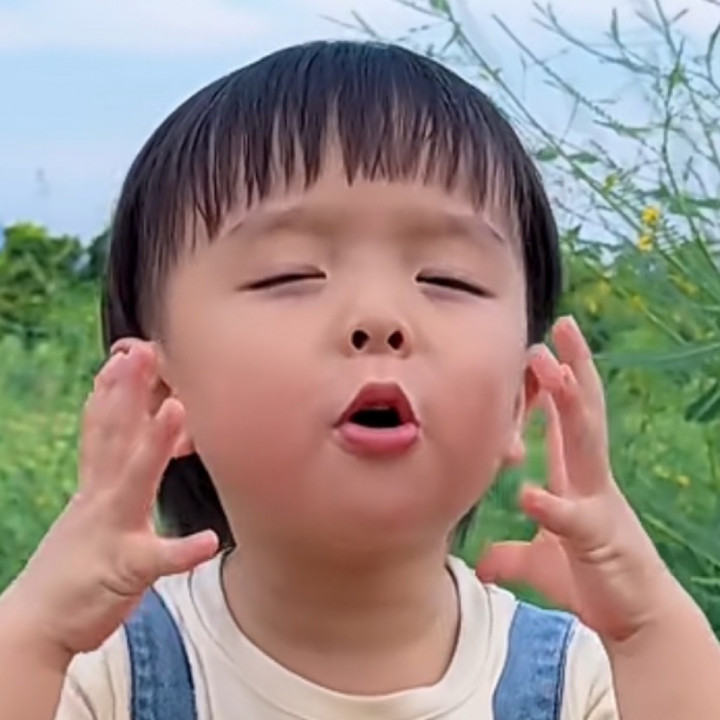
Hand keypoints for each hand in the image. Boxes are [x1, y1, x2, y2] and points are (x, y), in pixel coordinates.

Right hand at [3, 342, 217, 660]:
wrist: (36, 623)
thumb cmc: (75, 564)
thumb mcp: (95, 509)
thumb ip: (115, 473)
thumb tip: (134, 439)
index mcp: (96, 486)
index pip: (104, 428)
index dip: (114, 390)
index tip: (126, 351)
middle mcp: (102, 499)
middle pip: (116, 436)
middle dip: (129, 392)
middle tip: (144, 350)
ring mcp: (112, 531)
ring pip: (135, 479)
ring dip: (155, 443)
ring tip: (177, 409)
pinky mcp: (124, 570)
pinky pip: (156, 559)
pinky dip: (181, 550)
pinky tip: (207, 540)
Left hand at [476, 316, 676, 643]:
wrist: (639, 622)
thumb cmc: (593, 581)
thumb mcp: (540, 562)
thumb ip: (510, 553)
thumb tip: (480, 561)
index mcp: (578, 478)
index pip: (568, 420)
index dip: (557, 384)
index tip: (540, 348)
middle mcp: (591, 481)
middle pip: (583, 414)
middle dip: (572, 369)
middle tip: (559, 327)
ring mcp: (598, 506)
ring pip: (586, 446)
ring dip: (571, 407)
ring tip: (554, 371)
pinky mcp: (599, 542)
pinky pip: (572, 521)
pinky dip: (551, 506)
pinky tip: (530, 493)